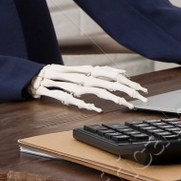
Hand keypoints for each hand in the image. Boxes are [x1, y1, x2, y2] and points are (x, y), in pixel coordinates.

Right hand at [27, 64, 147, 112]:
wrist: (38, 76)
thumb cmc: (63, 76)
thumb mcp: (83, 72)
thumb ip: (101, 72)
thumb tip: (122, 73)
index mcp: (89, 71)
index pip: (113, 75)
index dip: (128, 82)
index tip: (142, 90)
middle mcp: (83, 76)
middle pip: (110, 82)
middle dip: (128, 90)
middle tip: (142, 98)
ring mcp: (73, 84)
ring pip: (98, 90)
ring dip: (114, 97)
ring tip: (127, 104)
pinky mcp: (62, 93)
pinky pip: (76, 100)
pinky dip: (87, 104)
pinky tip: (97, 110)